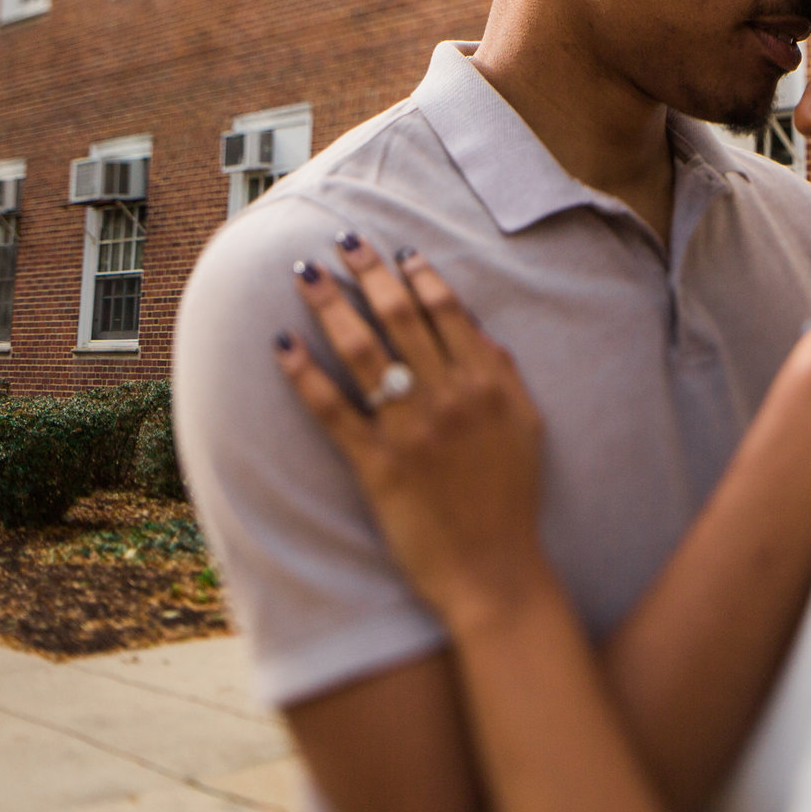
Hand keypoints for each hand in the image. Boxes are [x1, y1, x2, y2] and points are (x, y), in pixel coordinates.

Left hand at [277, 238, 550, 633]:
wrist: (494, 570)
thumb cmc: (512, 500)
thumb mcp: (527, 426)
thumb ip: (504, 373)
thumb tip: (473, 329)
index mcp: (487, 383)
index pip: (447, 312)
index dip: (418, 276)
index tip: (397, 251)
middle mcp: (448, 397)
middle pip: (400, 319)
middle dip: (368, 273)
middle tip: (343, 241)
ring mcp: (410, 429)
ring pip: (363, 352)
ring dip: (331, 306)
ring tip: (305, 273)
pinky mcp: (378, 465)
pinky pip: (334, 409)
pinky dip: (305, 375)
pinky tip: (282, 345)